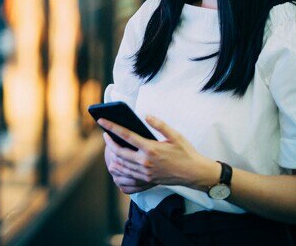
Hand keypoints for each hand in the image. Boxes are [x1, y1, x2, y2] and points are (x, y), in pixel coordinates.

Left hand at [98, 115, 220, 191]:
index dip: (111, 127)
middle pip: (119, 152)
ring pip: (121, 165)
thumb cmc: (185, 152)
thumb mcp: (174, 135)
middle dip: (109, 143)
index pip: (126, 135)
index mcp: (150, 148)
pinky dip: (120, 168)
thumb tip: (146, 115)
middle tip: (104, 135)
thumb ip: (159, 124)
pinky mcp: (147, 180)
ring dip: (112, 156)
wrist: (194, 173)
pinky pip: (128, 175)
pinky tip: (118, 162)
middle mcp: (145, 162)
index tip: (101, 120)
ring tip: (109, 147)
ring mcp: (145, 173)